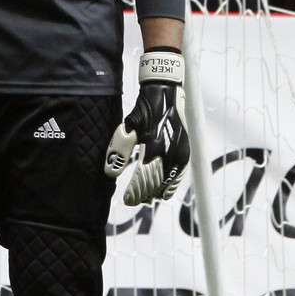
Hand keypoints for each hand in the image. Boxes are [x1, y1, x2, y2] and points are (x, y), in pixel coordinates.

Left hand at [104, 50, 189, 205]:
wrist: (165, 95)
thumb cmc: (143, 111)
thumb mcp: (127, 129)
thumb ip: (118, 152)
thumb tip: (110, 173)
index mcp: (153, 147)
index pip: (143, 179)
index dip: (134, 192)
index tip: (125, 199)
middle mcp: (169, 152)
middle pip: (156, 183)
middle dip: (144, 194)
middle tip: (133, 200)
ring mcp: (179, 152)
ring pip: (168, 181)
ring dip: (156, 192)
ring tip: (145, 198)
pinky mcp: (185, 151)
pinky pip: (179, 174)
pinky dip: (172, 186)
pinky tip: (164, 194)